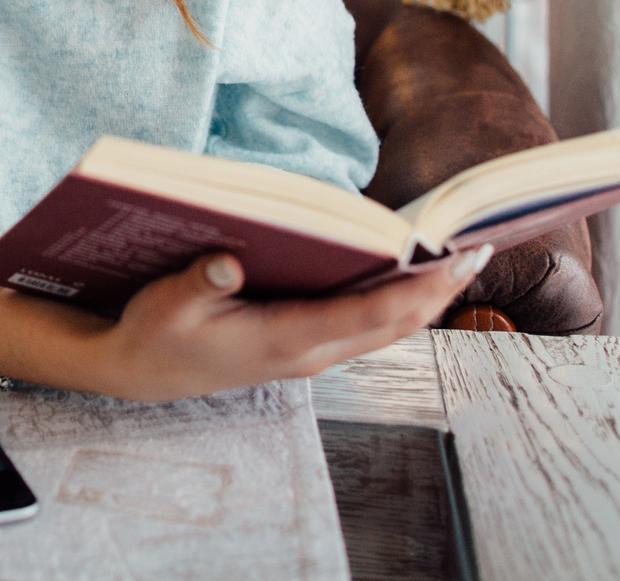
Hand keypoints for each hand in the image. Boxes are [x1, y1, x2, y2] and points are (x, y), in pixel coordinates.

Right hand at [89, 245, 492, 401]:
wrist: (137, 370)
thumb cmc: (154, 333)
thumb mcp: (165, 303)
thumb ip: (198, 283)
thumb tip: (227, 262)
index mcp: (282, 339)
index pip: (366, 315)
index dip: (417, 289)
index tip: (457, 260)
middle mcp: (307, 352)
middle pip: (393, 324)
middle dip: (440, 290)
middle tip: (481, 248)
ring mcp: (309, 353)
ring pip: (385, 329)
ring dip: (425, 297)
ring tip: (459, 257)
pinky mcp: (303, 345)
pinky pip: (365, 326)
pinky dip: (396, 301)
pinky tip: (408, 271)